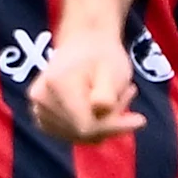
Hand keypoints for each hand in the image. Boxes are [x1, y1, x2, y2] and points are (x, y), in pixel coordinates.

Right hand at [31, 31, 140, 145]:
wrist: (83, 42)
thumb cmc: (101, 54)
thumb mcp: (112, 68)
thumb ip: (106, 91)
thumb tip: (100, 108)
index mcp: (57, 85)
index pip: (86, 126)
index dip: (114, 127)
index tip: (140, 119)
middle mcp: (41, 99)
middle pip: (81, 133)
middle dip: (111, 124)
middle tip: (130, 98)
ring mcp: (38, 109)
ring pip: (77, 136)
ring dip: (102, 125)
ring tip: (118, 99)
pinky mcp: (40, 117)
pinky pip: (70, 134)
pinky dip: (90, 127)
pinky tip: (101, 108)